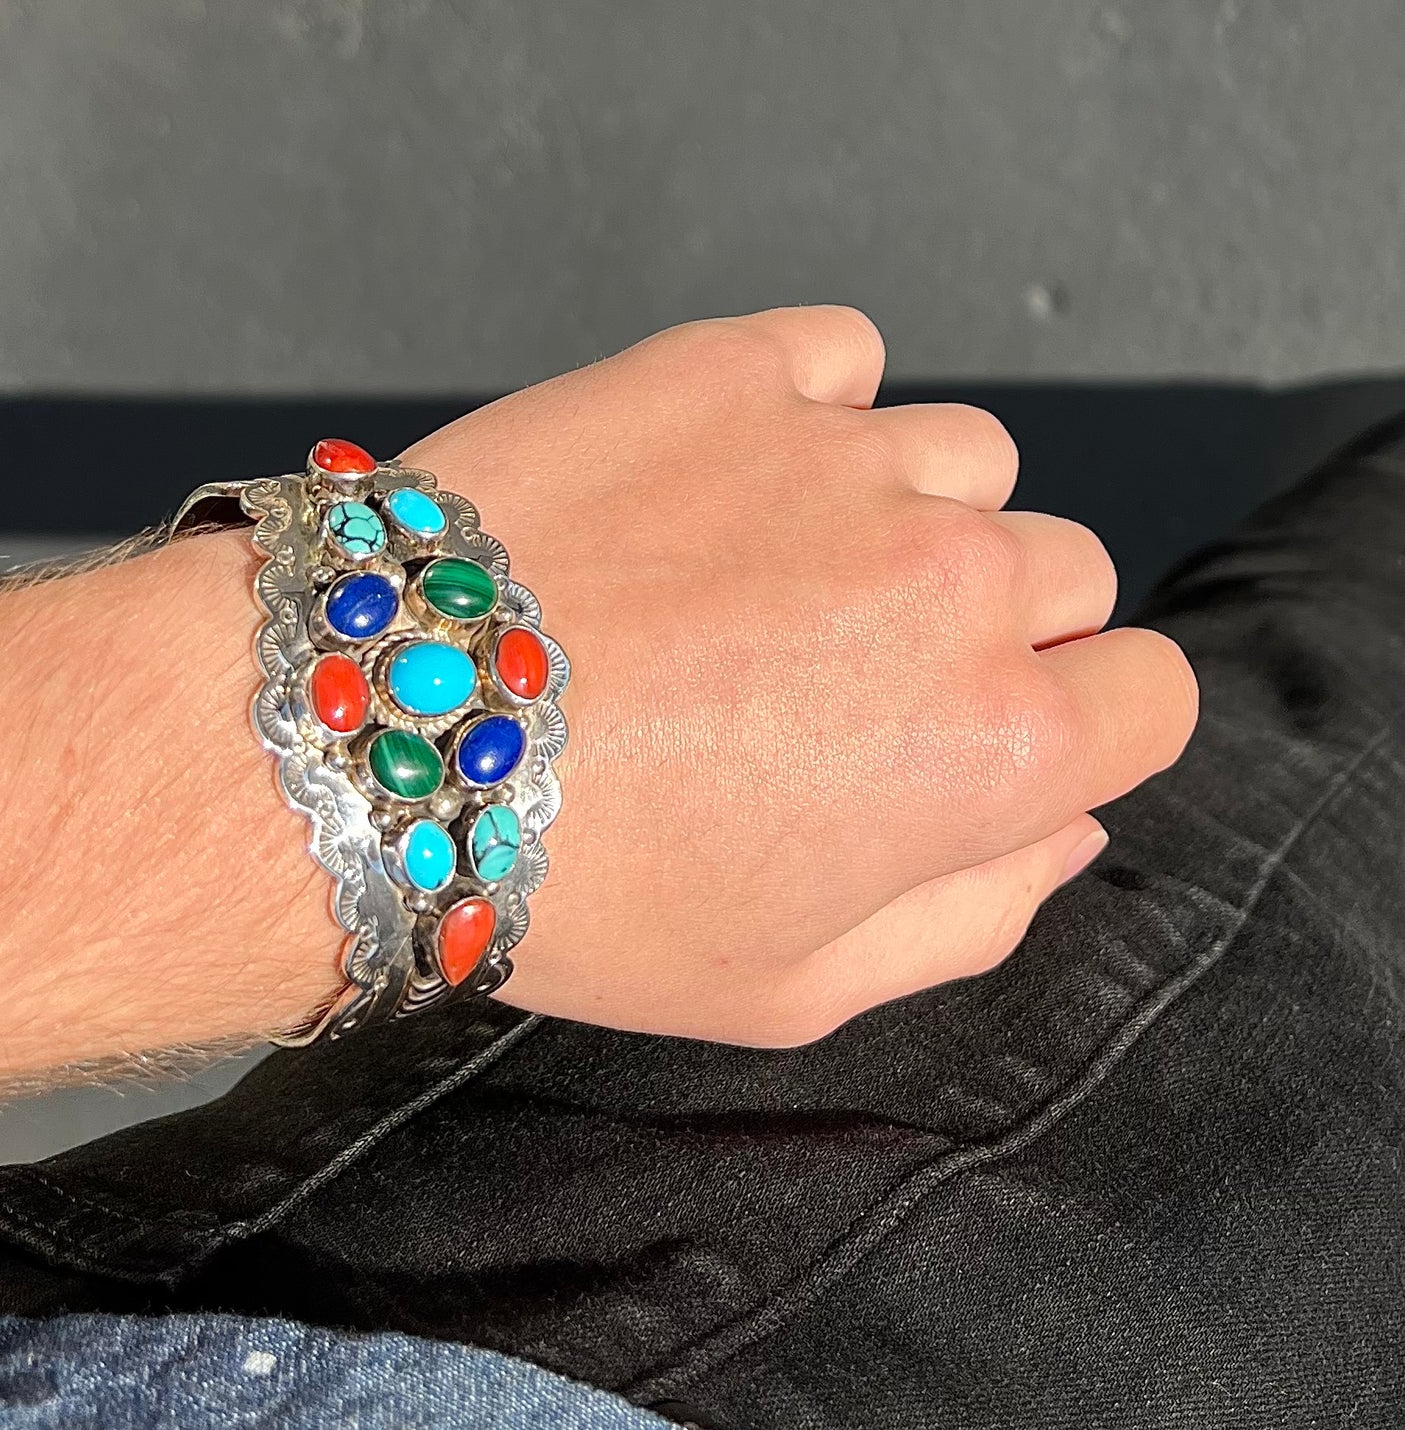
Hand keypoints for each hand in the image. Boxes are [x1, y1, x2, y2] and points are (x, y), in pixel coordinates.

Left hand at [400, 306, 1197, 1043]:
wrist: (364, 745)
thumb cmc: (574, 890)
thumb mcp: (794, 984)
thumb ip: (970, 911)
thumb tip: (1058, 827)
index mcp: (987, 746)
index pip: (1151, 699)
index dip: (1080, 724)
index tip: (990, 733)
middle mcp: (952, 580)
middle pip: (1062, 576)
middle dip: (984, 631)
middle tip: (835, 679)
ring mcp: (846, 454)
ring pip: (964, 462)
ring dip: (901, 515)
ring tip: (763, 579)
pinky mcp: (734, 366)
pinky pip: (848, 359)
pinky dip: (815, 410)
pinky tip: (725, 481)